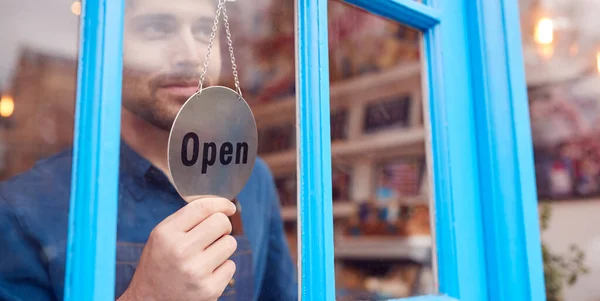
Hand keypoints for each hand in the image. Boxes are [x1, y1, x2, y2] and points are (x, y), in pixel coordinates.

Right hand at [118, 197, 237, 300]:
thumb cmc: (159, 266)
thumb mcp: (161, 237)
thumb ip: (187, 220)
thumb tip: (222, 207)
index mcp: (166, 234)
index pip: (201, 208)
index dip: (220, 203)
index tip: (228, 207)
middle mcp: (180, 251)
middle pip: (221, 223)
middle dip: (222, 226)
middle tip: (214, 235)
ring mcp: (196, 271)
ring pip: (230, 243)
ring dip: (222, 247)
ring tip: (206, 257)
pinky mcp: (210, 289)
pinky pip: (231, 266)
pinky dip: (222, 268)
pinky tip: (207, 274)